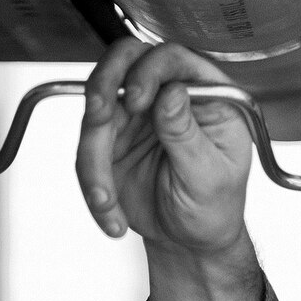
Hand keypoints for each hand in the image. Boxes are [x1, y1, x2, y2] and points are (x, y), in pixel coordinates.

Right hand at [77, 40, 252, 257]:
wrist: (190, 241)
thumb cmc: (215, 208)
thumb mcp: (210, 177)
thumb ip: (187, 135)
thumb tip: (172, 93)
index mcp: (207, 96)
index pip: (173, 59)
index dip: (150, 71)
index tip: (139, 99)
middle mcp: (166, 98)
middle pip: (125, 62)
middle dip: (105, 83)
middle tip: (99, 112)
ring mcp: (135, 117)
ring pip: (96, 109)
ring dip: (93, 155)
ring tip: (105, 198)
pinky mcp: (110, 141)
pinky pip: (86, 148)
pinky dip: (91, 181)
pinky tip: (110, 211)